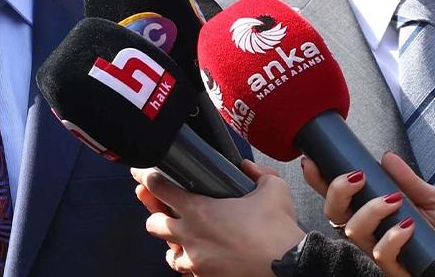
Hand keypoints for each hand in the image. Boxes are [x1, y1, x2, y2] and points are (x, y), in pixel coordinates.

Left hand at [131, 160, 304, 275]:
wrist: (291, 268)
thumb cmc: (278, 230)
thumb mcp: (273, 190)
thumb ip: (257, 173)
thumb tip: (247, 167)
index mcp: (199, 210)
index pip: (158, 188)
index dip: (148, 178)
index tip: (143, 174)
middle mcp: (190, 236)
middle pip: (153, 224)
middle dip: (157, 215)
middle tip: (168, 210)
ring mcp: (196, 262)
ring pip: (168, 253)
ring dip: (173, 244)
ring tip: (186, 239)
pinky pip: (187, 273)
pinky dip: (191, 266)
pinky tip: (203, 258)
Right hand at [304, 153, 434, 276]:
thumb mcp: (431, 198)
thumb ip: (407, 179)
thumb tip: (386, 156)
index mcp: (373, 214)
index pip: (338, 198)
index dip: (319, 181)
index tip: (312, 161)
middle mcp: (371, 233)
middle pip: (334, 214)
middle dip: (337, 191)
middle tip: (358, 176)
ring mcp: (382, 252)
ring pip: (354, 231)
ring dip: (370, 211)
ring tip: (394, 200)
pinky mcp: (396, 269)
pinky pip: (381, 254)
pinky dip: (392, 236)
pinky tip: (408, 226)